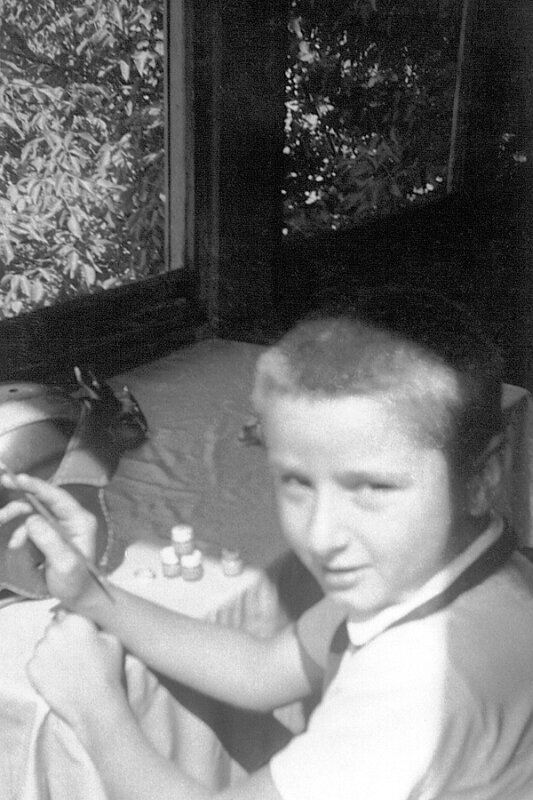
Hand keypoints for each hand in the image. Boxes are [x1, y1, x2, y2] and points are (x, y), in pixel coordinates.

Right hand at [0, 473, 97, 605]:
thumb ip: (50, 542)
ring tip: (6, 530)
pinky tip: (15, 545)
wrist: (77, 597)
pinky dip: (19, 532)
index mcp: (80, 521)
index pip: (58, 497)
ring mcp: (58, 526)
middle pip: (43, 500)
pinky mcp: (47, 535)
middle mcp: (70, 519)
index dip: (38, 486)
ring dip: (16, 519)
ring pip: (32, 513)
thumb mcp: (65, 564)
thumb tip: (31, 521)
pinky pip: (29, 526)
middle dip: (21, 501)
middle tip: (1, 496)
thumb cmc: (76, 582)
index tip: (19, 479)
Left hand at [27, 613, 124, 734]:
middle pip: (54, 627)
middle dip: (62, 636)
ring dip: (52, 651)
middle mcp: (54, 631)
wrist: (96, 705)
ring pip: (44, 644)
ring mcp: (40, 650)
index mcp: (76, 620)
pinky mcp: (32, 668)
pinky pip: (36, 662)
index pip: (67, 612)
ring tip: (68, 667)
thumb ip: (97, 625)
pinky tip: (59, 677)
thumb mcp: (113, 640)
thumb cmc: (108, 671)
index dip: (73, 623)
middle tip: (75, 652)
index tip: (79, 634)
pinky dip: (44, 667)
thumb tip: (88, 622)